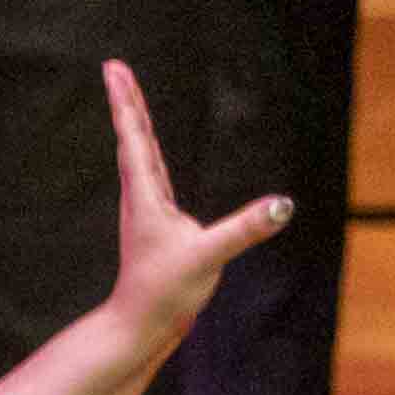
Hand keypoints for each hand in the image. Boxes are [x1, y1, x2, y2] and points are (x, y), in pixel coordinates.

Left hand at [94, 59, 290, 345]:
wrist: (140, 327)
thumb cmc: (165, 293)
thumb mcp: (209, 258)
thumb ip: (245, 229)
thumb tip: (282, 205)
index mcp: (146, 197)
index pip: (134, 138)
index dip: (126, 102)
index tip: (112, 69)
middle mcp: (141, 198)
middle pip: (133, 137)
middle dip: (126, 101)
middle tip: (114, 68)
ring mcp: (147, 210)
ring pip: (138, 154)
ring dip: (134, 122)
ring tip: (127, 96)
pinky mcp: (157, 222)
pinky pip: (150, 174)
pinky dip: (147, 150)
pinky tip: (147, 147)